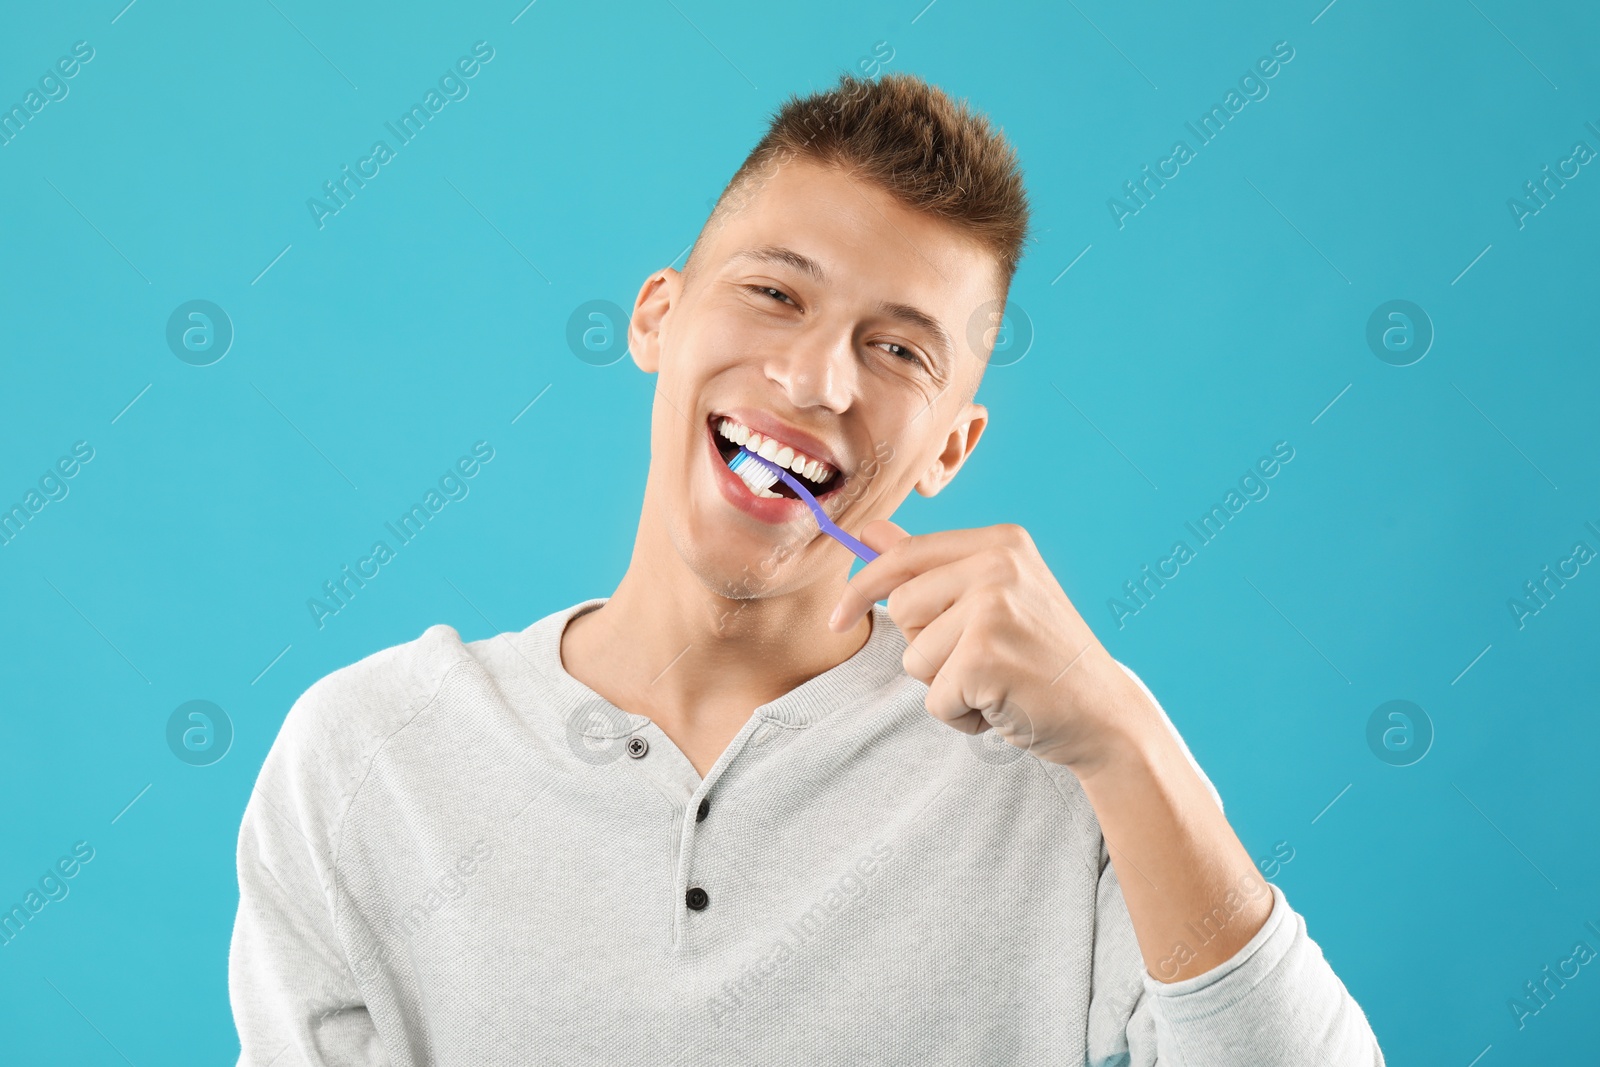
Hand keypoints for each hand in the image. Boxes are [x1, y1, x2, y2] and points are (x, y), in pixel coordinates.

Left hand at [827, 519, 1154, 772]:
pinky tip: (1001, 707)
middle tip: (979, 661)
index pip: (904, 556)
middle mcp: (999, 565)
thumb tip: (868, 531)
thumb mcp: (991, 600)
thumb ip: (930, 567)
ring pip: (914, 658)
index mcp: (1000, 542)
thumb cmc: (1042, 660)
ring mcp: (994, 609)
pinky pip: (934, 697)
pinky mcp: (986, 657)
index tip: (835, 617)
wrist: (1104, 716)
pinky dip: (960, 716)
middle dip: (925, 649)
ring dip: (945, 687)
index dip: (861, 588)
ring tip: (995, 685)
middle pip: (901, 609)